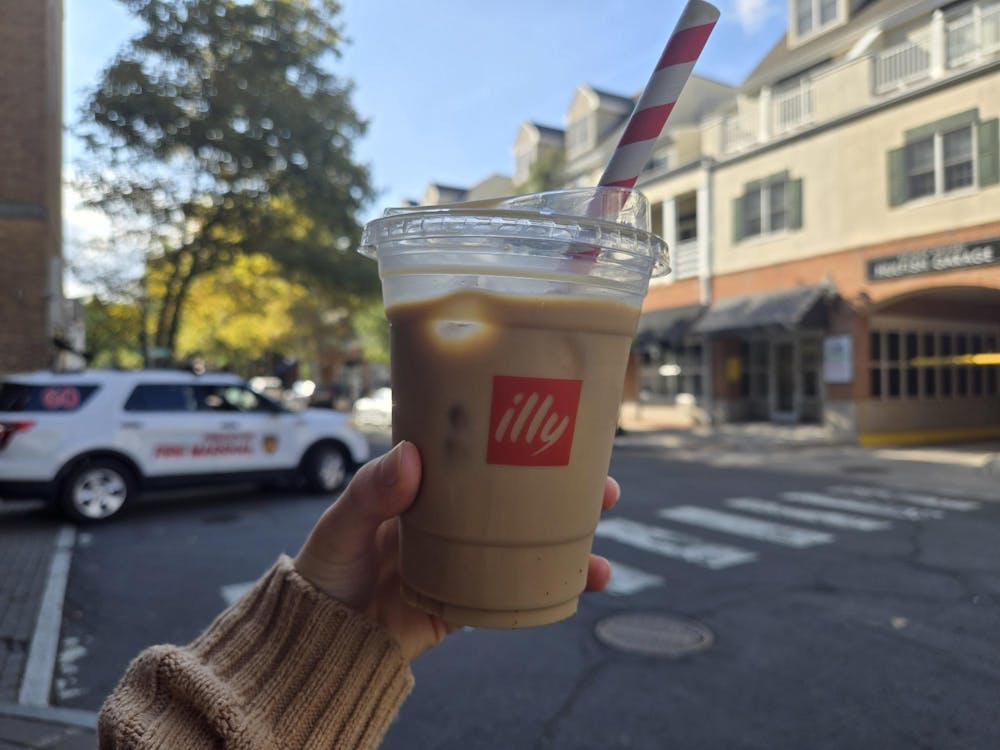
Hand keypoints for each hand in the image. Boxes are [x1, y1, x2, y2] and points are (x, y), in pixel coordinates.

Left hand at [294, 441, 620, 661]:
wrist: (319, 644)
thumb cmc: (325, 573)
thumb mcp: (340, 527)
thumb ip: (370, 494)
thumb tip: (411, 455)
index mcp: (427, 490)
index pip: (481, 456)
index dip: (520, 440)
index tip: (559, 425)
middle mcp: (455, 522)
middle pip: (521, 499)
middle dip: (567, 494)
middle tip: (606, 487)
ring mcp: (467, 562)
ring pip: (530, 546)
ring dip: (572, 547)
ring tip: (602, 556)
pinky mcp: (468, 603)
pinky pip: (517, 596)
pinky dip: (552, 593)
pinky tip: (582, 587)